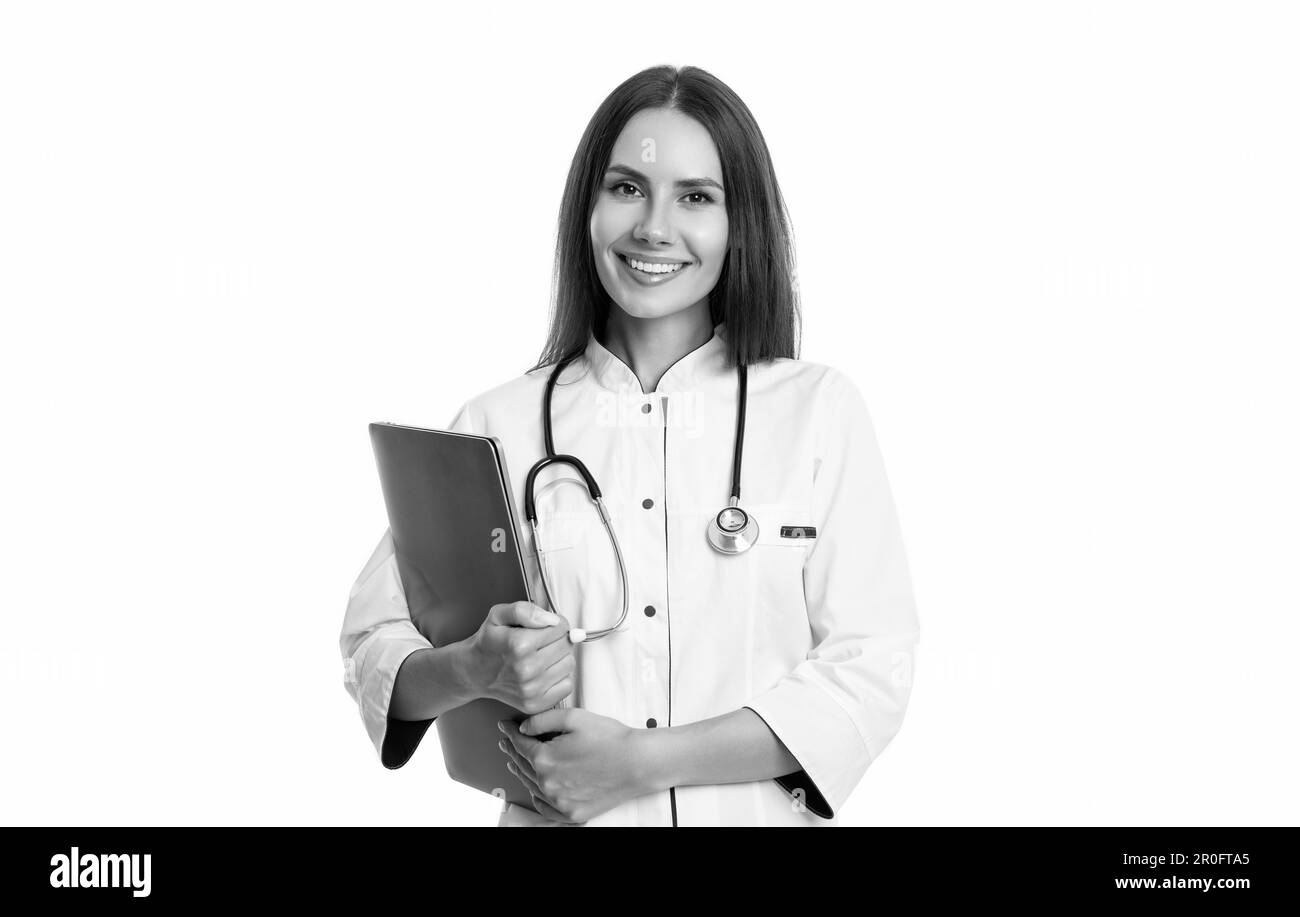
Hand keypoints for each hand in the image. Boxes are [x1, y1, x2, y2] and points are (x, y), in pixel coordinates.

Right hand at [463, 601, 573, 713]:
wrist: (474, 672)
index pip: (561, 627)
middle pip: (566, 645)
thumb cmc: (489, 642)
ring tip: (540, 656)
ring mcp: (531, 689)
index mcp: (518, 644)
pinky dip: (559, 677)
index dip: (554, 623)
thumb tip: (551, 620)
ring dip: (559, 658)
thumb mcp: (498, 615)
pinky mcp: (535, 704)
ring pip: (569, 664)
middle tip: (540, 642)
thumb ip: (524, 610)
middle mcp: (526, 669)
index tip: (543, 627)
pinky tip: (543, 672)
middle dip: (557, 639)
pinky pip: (567, 685)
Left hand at [497, 708, 651, 823]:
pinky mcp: (572, 814)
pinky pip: (546, 808)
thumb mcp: (574, 718)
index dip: (509, 732)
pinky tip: (536, 791)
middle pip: (523, 765)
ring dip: (522, 772)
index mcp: (545, 759)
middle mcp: (548, 783)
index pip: (519, 743)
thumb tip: (523, 728)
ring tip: (516, 763)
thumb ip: (543, 720)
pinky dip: (538, 799)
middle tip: (507, 741)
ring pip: (532, 786)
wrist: (638, 763)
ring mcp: (559, 801)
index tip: (504, 725)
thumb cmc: (610, 738)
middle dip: (513, 750)